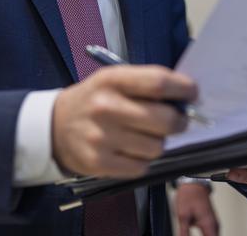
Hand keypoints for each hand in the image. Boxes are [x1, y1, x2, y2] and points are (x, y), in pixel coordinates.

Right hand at [52, 65, 196, 177]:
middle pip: (164, 120)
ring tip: (144, 136)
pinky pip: (141, 167)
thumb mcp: (113, 80)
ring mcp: (101, 137)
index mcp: (112, 80)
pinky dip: (142, 161)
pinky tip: (130, 150)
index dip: (183, 89)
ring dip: (157, 143)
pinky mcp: (99, 163)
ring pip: (156, 147)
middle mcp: (105, 107)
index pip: (158, 82)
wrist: (54, 127)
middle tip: (177, 121)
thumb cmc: (94, 100)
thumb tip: (185, 100)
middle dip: (179, 122)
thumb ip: (146, 85)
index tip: (192, 94)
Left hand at [175, 182, 218, 235]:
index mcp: (209, 225)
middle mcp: (214, 225)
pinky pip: (210, 234)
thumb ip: (184, 233)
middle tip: (188, 235)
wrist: (193, 185)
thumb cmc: (189, 196)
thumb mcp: (182, 216)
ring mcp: (214, 223)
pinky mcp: (211, 222)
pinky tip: (196, 234)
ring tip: (189, 232)